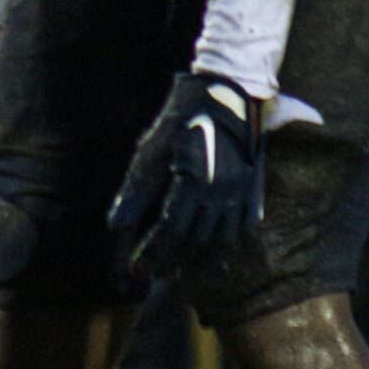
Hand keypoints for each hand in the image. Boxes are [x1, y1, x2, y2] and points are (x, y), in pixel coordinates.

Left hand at [107, 73, 266, 279]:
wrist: (227, 93)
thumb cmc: (182, 119)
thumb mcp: (152, 150)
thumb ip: (136, 189)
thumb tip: (115, 225)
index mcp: (193, 182)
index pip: (170, 231)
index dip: (152, 253)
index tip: (137, 270)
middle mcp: (220, 193)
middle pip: (194, 240)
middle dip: (172, 260)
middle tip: (154, 274)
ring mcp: (240, 192)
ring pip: (220, 239)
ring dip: (199, 255)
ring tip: (180, 266)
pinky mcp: (253, 187)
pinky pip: (241, 226)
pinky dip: (225, 242)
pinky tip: (211, 247)